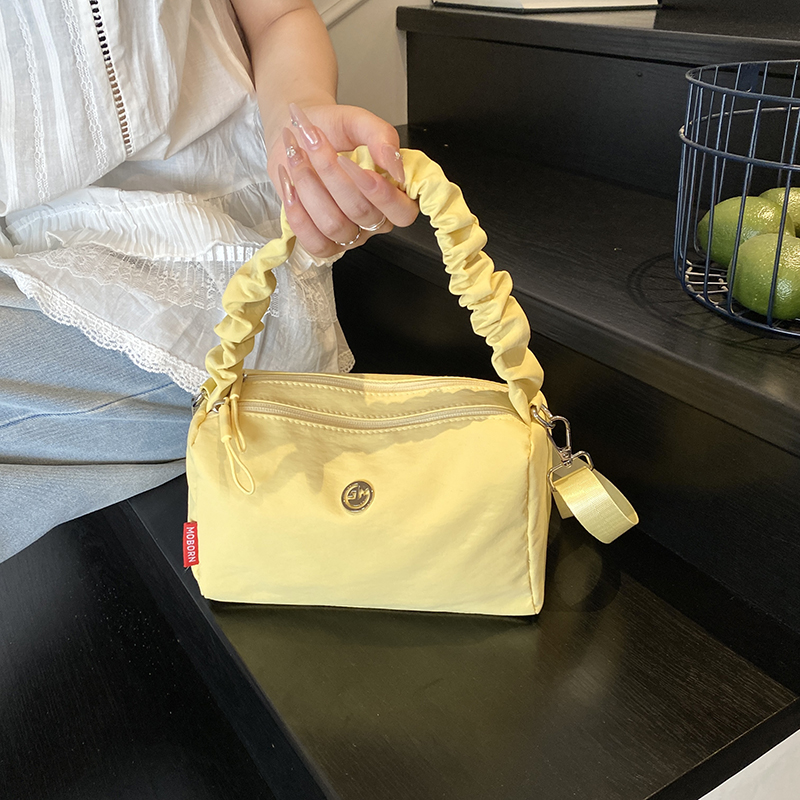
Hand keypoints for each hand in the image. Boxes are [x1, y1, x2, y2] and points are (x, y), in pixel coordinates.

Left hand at [267, 103, 418, 257]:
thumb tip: (395, 163)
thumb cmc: (331, 128)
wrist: (297, 133)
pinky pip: (314, 242)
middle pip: (361, 213)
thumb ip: (382, 135)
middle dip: (331, 173)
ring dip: (309, 186)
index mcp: (395, 194)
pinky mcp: (323, 240)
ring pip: (334, 226)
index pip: (403, 212)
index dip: (382, 194)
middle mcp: (375, 218)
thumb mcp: (359, 121)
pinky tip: (290, 185)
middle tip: (315, 140)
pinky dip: (297, 212)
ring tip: (297, 154)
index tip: (353, 162)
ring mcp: (349, 233)